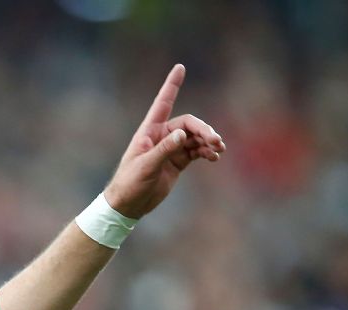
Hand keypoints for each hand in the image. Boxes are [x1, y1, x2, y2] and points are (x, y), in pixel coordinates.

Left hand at [103, 64, 224, 218]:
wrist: (129, 204)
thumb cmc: (130, 183)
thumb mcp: (146, 166)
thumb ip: (164, 150)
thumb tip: (183, 134)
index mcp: (149, 131)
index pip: (163, 103)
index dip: (172, 85)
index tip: (180, 67)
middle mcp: (161, 136)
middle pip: (189, 124)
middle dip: (204, 130)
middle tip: (216, 141)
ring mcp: (171, 148)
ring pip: (195, 137)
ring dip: (209, 141)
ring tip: (218, 149)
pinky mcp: (178, 161)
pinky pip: (197, 151)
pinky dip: (207, 152)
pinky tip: (214, 157)